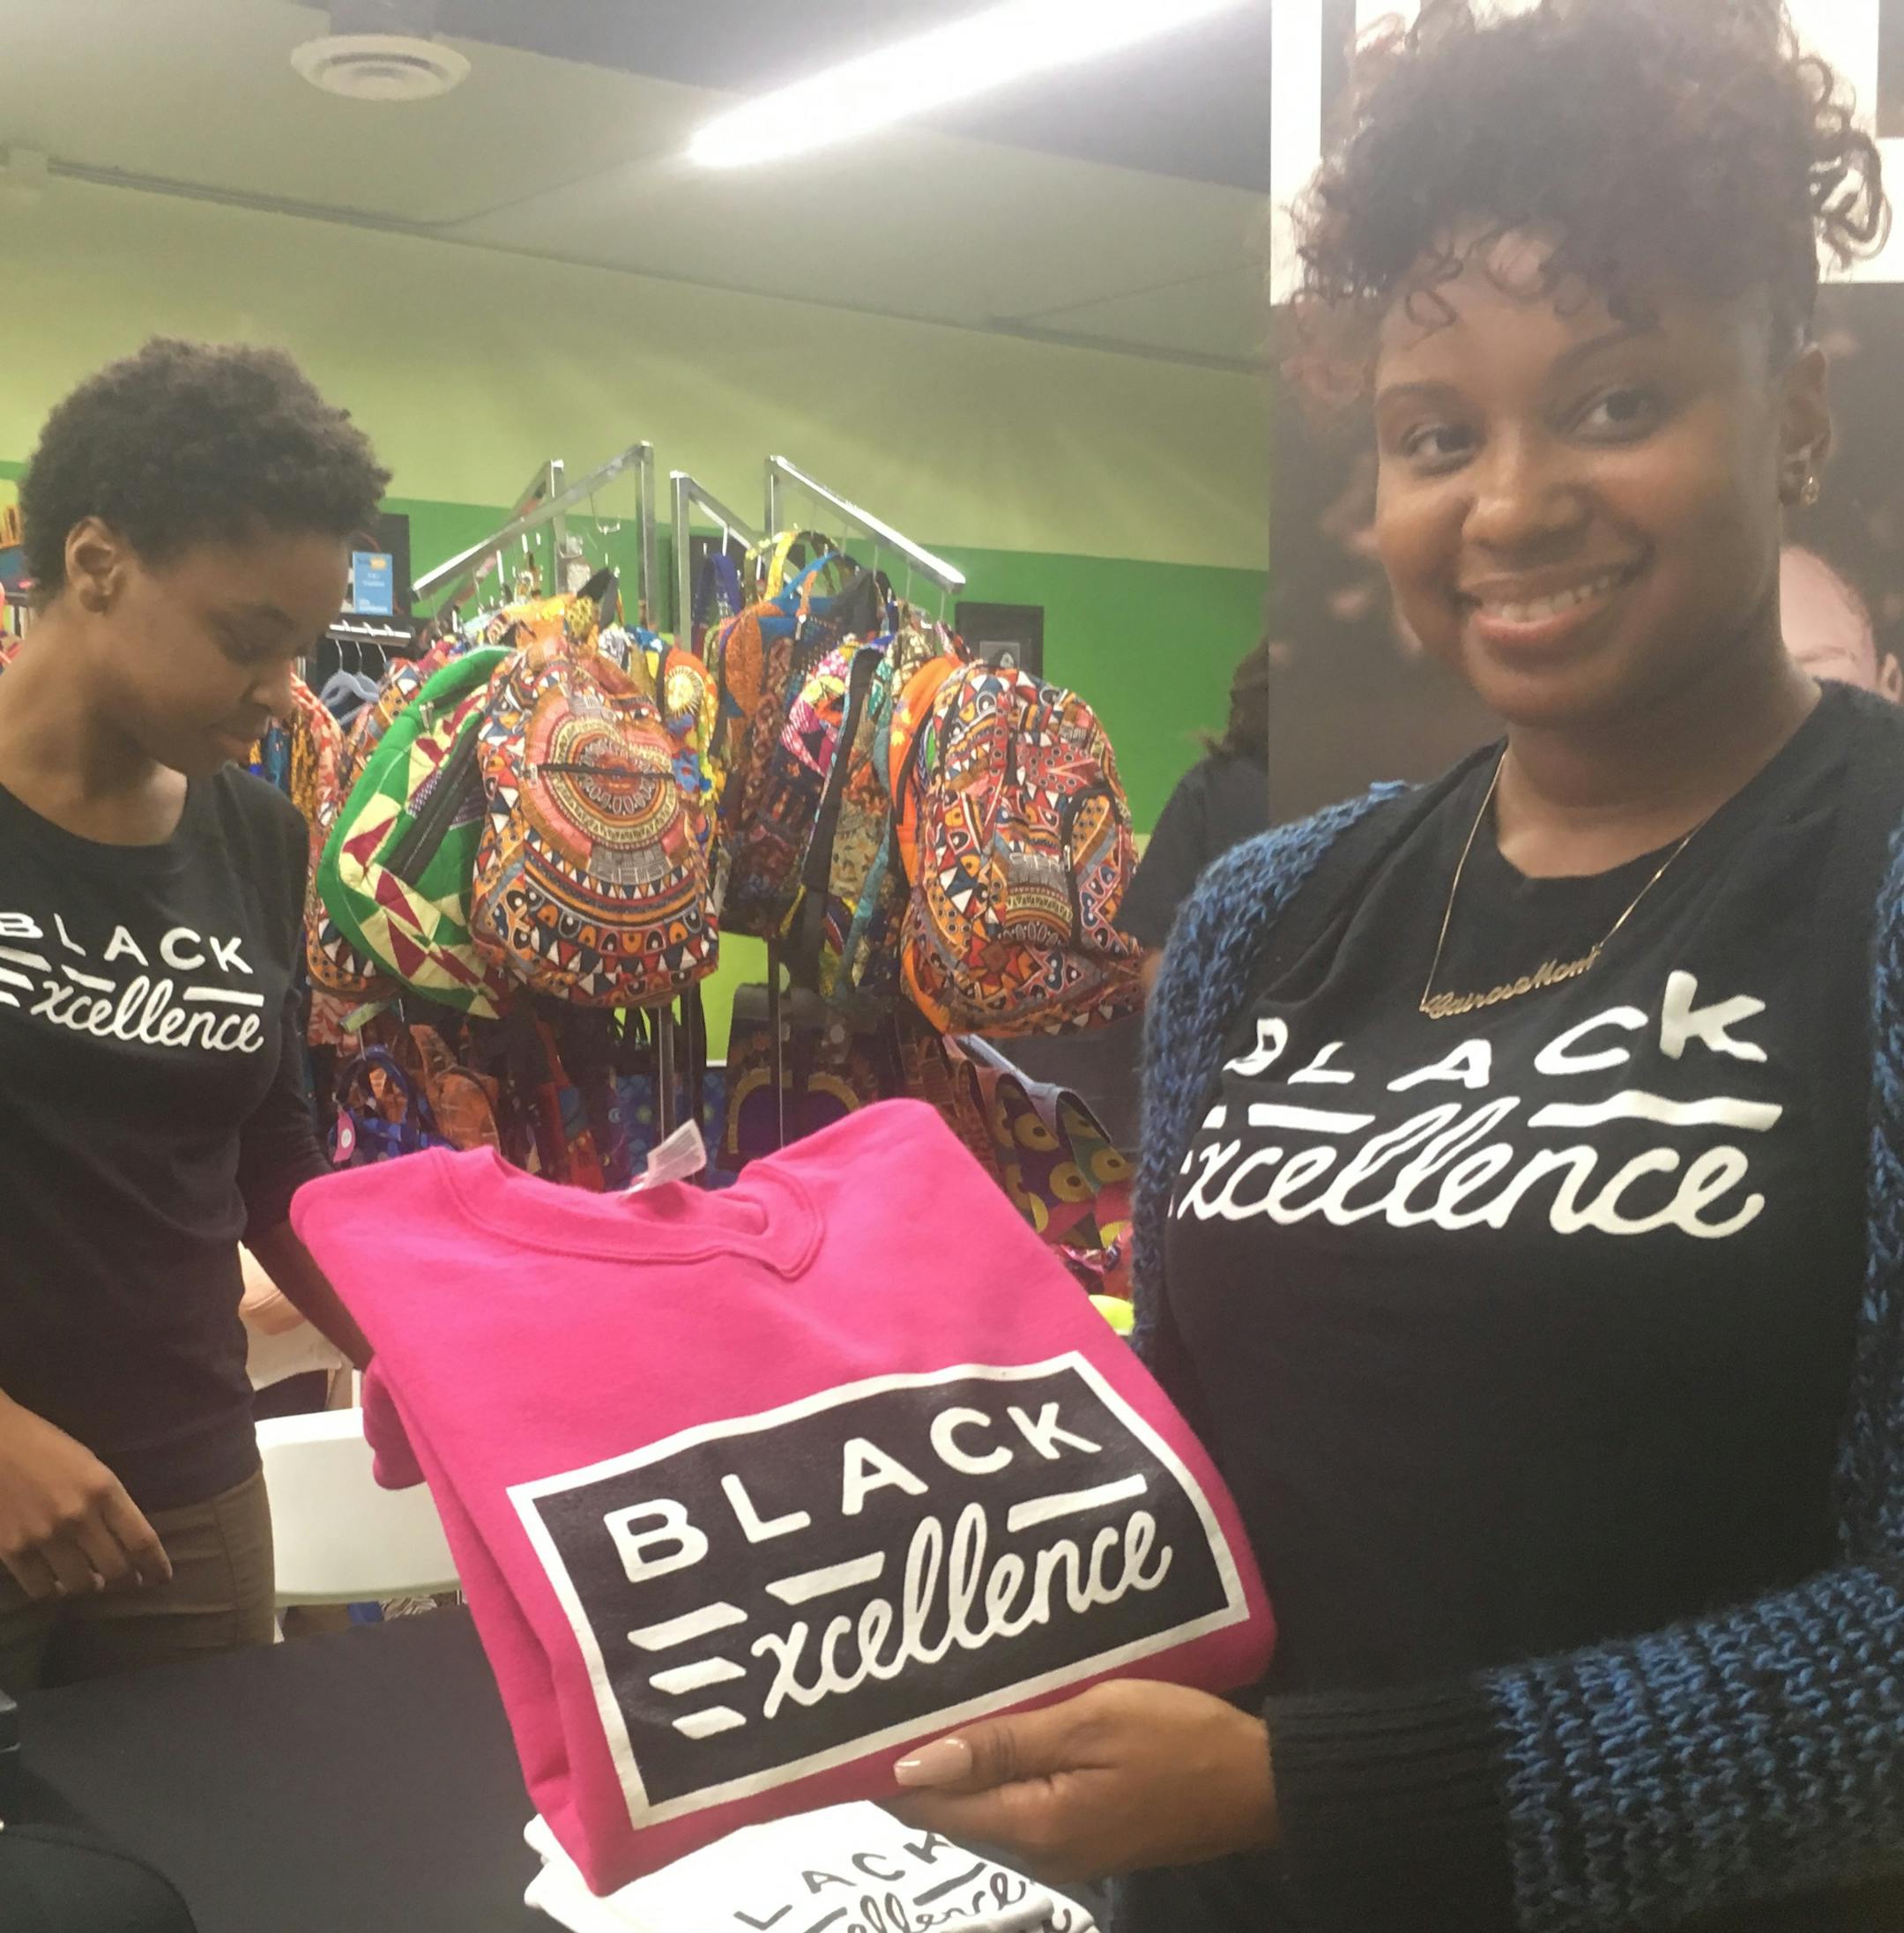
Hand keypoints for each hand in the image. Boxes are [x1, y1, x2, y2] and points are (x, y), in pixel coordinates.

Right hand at [0, 1396, 170, 1600]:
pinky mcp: (11, 1551)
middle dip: (125, 1580)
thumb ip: (108, 1502)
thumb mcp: (90, 1466)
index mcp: (104, 1489)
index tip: (161, 1579)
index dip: (156, 1566)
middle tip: (125, 1580)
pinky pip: (42, 1589)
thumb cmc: (44, 1447)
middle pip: (116, 1568)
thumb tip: (123, 1540)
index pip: (141, 1540)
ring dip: (91, 1586)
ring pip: (81, 1584)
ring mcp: (43, 1537)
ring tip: (91, 1581)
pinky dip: (55, 1591)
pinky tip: (58, 1584)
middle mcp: (78, 1517)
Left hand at [889, 1680, 1276, 1885]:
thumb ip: (1002, 1744)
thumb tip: (908, 1766)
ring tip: (925, 1694)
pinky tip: (990, 1722)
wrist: (1259, 1782)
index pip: (931, 1803)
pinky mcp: (1085, 1829)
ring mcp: (1063, 1844)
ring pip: (984, 1802)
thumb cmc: (1177, 1739)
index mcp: (1033, 1824)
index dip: (886, 1767)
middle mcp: (1038, 1848)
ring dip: (954, 1759)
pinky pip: (1018, 1799)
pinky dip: (993, 1765)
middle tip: (884, 1690)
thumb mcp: (1090, 1722)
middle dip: (915, 1758)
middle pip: (952, 1807)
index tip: (854, 1718)